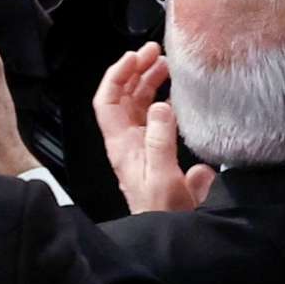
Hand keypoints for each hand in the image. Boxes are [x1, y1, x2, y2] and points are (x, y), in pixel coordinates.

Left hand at [93, 43, 213, 212]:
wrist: (169, 232)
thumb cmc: (161, 210)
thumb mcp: (162, 176)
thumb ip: (161, 141)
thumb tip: (161, 105)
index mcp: (121, 144)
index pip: (107, 101)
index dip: (115, 75)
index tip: (133, 56)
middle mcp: (128, 140)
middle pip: (124, 97)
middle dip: (136, 71)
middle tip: (156, 52)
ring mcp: (142, 144)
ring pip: (140, 105)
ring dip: (150, 82)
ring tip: (167, 64)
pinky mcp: (158, 151)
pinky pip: (157, 118)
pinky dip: (164, 101)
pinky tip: (177, 95)